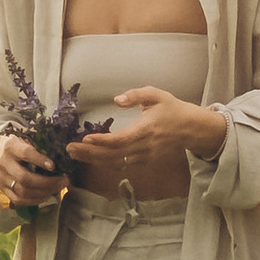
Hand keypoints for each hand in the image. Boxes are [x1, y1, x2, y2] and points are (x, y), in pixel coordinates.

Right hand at [0, 131, 68, 212]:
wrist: (1, 150)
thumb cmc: (22, 145)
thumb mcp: (29, 140)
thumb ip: (41, 148)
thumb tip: (63, 159)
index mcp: (11, 146)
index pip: (26, 153)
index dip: (40, 160)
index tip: (54, 166)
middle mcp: (4, 163)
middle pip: (25, 178)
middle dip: (47, 182)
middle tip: (63, 181)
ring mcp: (1, 178)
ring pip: (23, 191)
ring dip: (44, 192)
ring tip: (58, 188)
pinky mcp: (2, 189)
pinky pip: (19, 200)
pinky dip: (35, 200)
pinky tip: (46, 195)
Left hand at [85, 85, 229, 172]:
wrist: (190, 129)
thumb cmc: (172, 109)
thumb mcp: (156, 95)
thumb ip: (136, 95)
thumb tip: (117, 99)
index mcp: (145, 130)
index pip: (120, 140)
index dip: (101, 141)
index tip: (85, 138)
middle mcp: (143, 147)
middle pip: (112, 155)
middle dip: (89, 153)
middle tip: (69, 149)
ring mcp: (143, 157)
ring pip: (115, 162)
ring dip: (94, 159)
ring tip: (75, 154)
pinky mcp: (143, 161)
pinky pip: (121, 164)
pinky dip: (104, 162)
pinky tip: (91, 157)